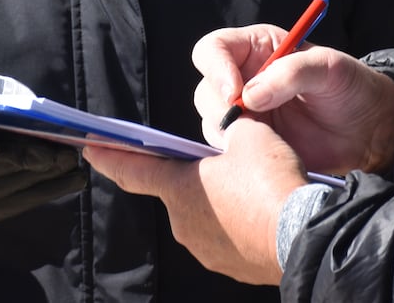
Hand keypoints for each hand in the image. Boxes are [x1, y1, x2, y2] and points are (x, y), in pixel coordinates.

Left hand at [84, 118, 303, 283]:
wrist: (305, 236)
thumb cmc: (272, 182)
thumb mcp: (250, 135)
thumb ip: (231, 127)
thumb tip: (229, 128)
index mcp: (179, 188)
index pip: (133, 169)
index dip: (109, 157)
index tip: (89, 149)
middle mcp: (183, 222)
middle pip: (181, 191)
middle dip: (198, 177)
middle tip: (227, 163)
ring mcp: (206, 249)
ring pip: (207, 215)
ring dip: (221, 201)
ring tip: (255, 187)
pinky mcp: (231, 265)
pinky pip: (228, 237)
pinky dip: (239, 223)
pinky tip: (263, 211)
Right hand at [194, 25, 393, 174]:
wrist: (370, 130)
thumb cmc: (352, 87)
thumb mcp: (329, 67)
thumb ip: (291, 73)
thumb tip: (249, 96)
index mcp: (257, 49)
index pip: (212, 50)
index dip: (215, 68)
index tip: (234, 90)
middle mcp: (244, 79)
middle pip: (206, 90)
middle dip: (220, 107)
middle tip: (247, 123)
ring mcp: (247, 114)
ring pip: (212, 122)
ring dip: (230, 133)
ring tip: (266, 139)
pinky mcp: (253, 144)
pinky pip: (229, 150)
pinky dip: (240, 154)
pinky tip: (268, 154)